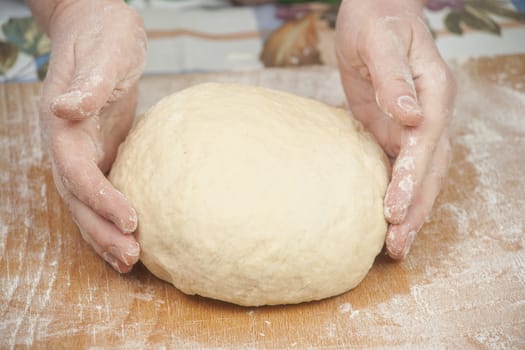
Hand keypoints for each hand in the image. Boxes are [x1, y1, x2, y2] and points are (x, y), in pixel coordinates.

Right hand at [36, 0, 146, 271]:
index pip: (77, 172)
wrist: (97, 28)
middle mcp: (66, 145)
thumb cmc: (102, 36)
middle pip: (78, 199)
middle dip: (102, 231)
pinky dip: (112, 216)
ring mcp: (81, 151)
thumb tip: (65, 110)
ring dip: (105, 234)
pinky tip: (130, 235)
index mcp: (62, 125)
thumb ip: (86, 84)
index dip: (100, 200)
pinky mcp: (99, 151)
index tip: (130, 221)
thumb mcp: (102, 54)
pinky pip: (101, 191)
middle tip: (132, 258)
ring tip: (131, 262)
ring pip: (86, 203)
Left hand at [335, 0, 455, 258]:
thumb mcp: (380, 43)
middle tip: (397, 245)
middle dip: (415, 209)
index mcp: (433, 94)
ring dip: (410, 210)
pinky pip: (401, 166)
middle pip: (430, 170)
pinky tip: (388, 218)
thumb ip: (395, 78)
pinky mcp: (396, 129)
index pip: (425, 145)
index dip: (410, 179)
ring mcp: (416, 125)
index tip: (393, 211)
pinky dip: (397, 193)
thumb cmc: (376, 22)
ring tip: (396, 245)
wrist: (376, 12)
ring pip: (421, 175)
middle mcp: (431, 114)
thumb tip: (412, 116)